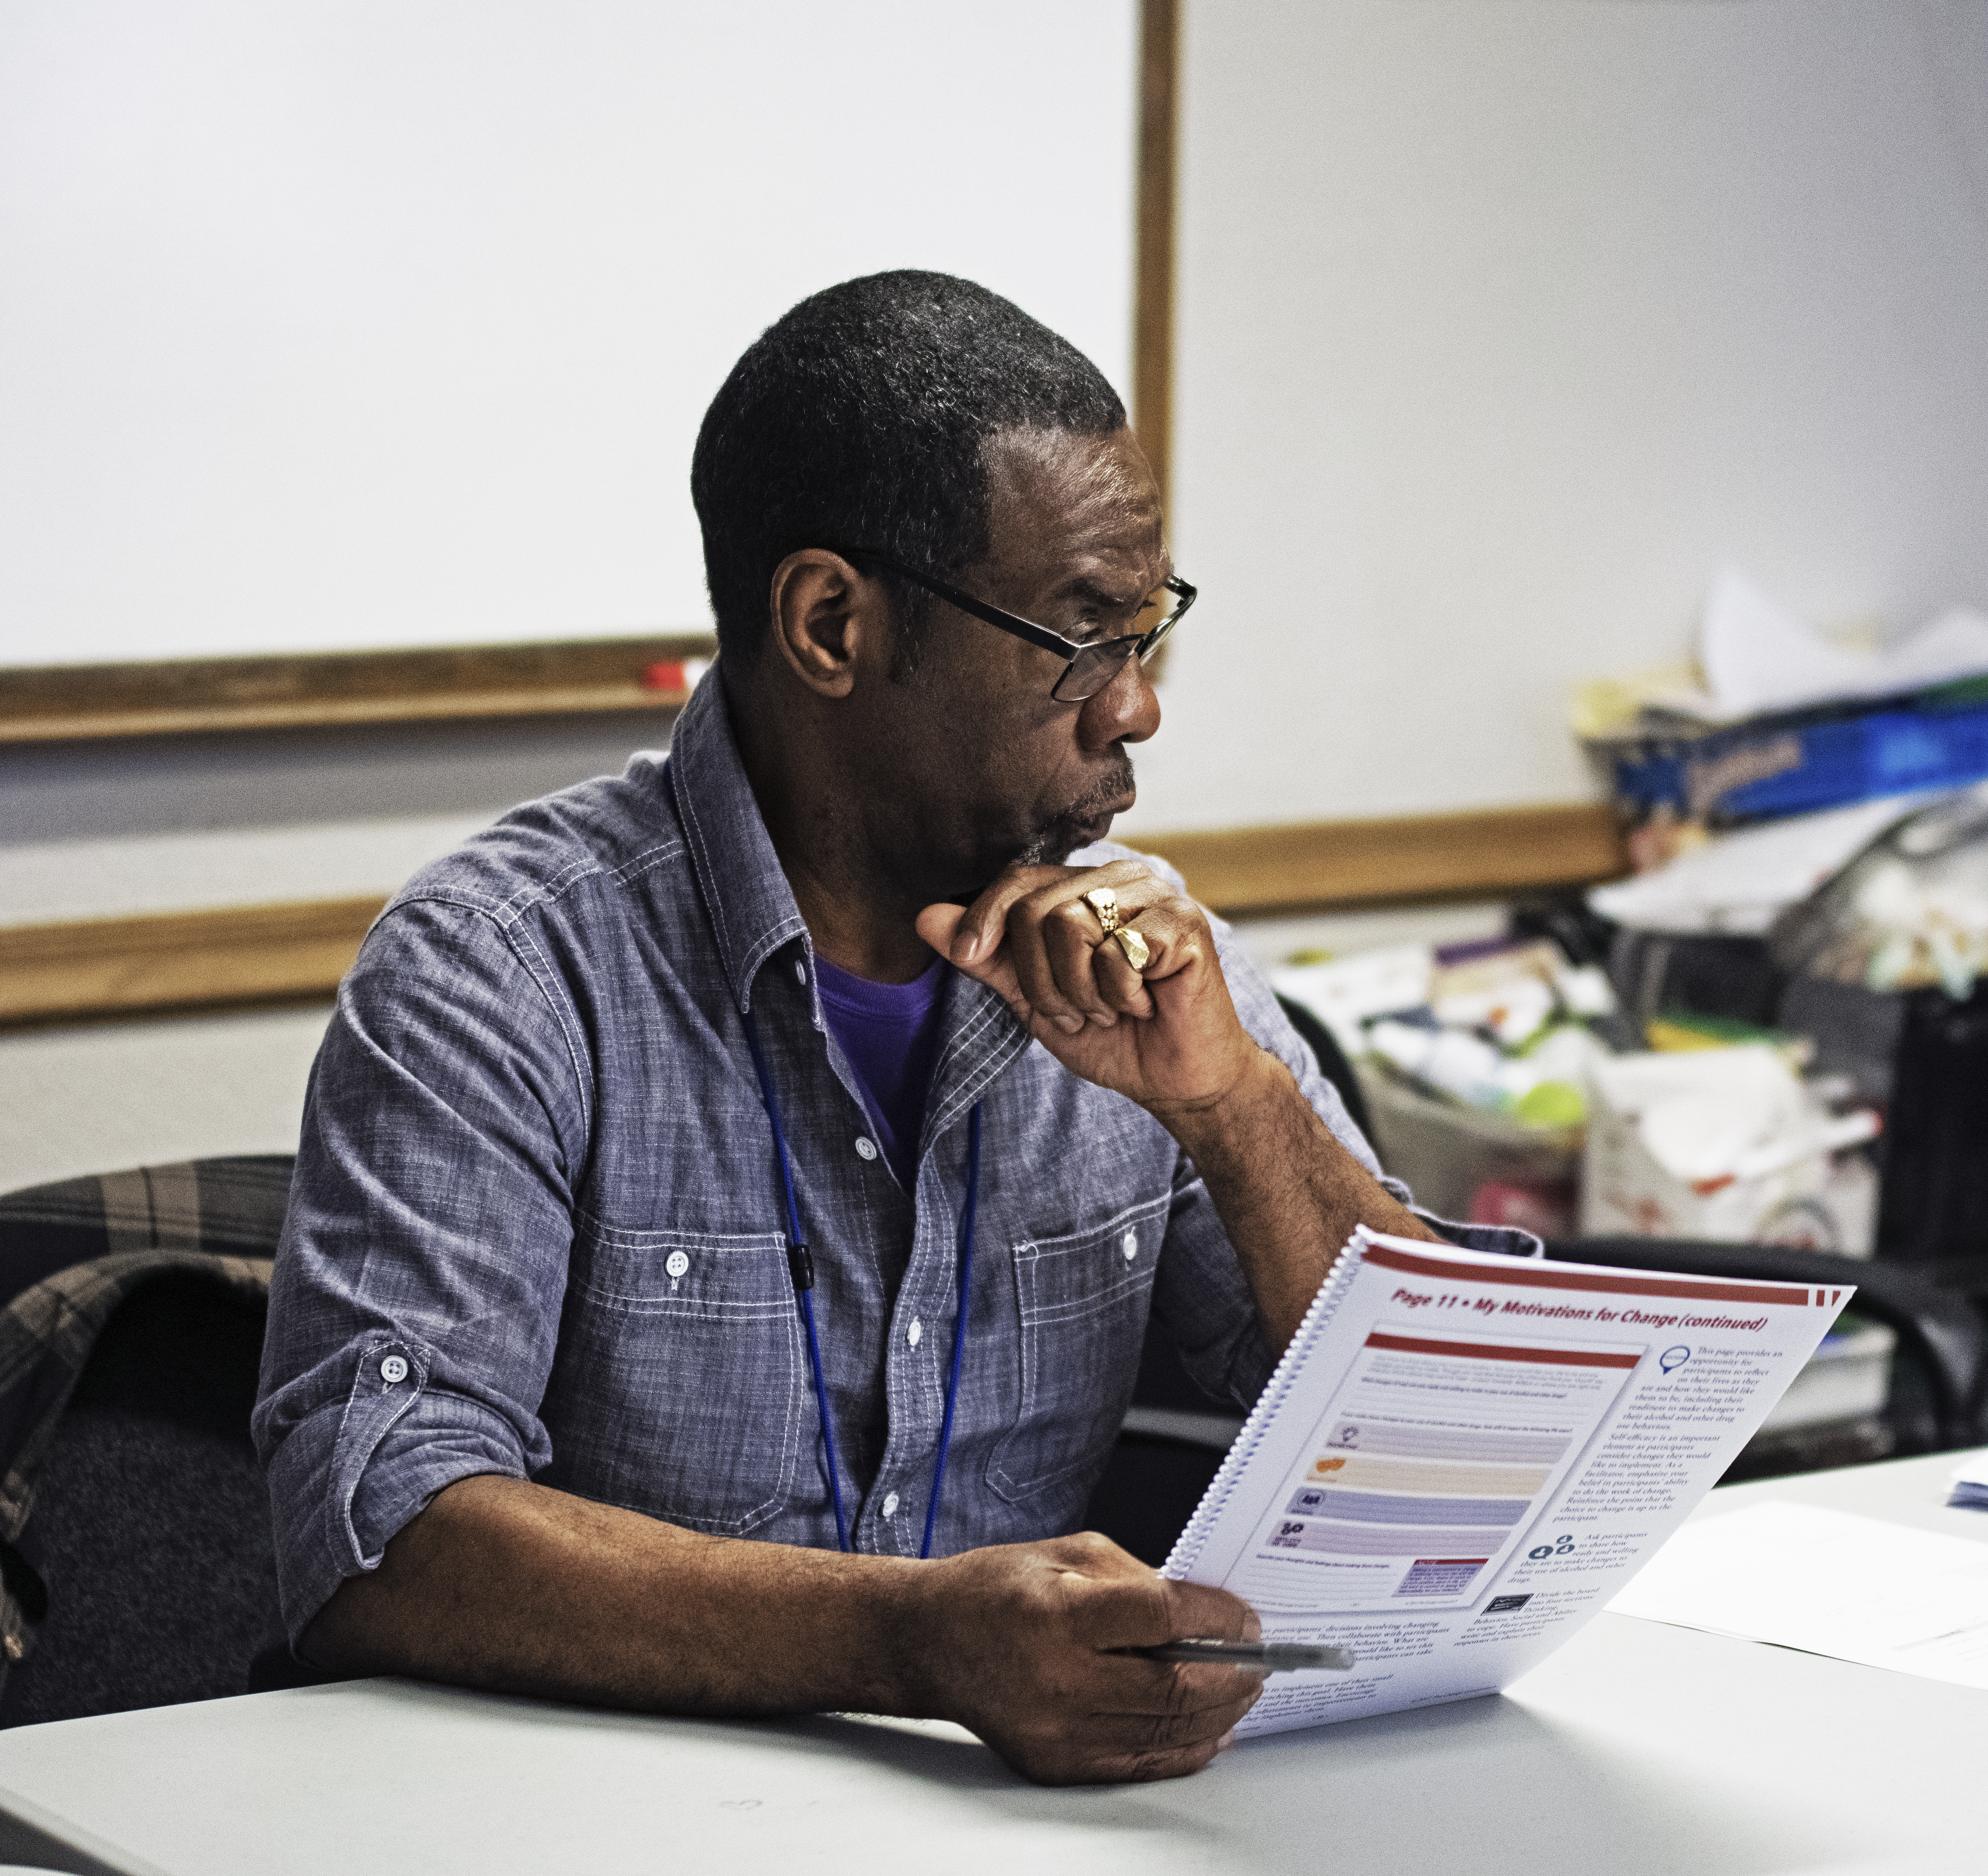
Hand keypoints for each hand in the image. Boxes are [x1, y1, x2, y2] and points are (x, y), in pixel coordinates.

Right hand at [903, 1531, 1264, 1784]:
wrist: (932, 1641)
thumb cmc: (995, 1590)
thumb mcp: (1069, 1554)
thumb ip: (1139, 1580)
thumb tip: (1200, 1614)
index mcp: (1060, 1615)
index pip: (1165, 1620)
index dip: (1219, 1620)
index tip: (1246, 1619)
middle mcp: (1059, 1680)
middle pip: (1176, 1687)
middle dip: (1234, 1674)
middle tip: (1259, 1660)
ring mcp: (1058, 1731)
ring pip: (1167, 1730)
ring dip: (1219, 1711)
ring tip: (1244, 1690)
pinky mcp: (1056, 1764)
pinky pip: (1140, 1762)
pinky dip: (1185, 1748)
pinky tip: (1210, 1728)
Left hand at [916, 860, 1258, 1113]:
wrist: (1178, 1080)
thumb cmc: (1112, 1036)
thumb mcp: (1034, 999)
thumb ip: (986, 958)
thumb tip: (925, 917)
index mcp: (1085, 888)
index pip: (1016, 881)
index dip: (983, 917)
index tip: (968, 954)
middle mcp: (1121, 879)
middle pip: (1036, 909)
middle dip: (1042, 979)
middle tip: (1076, 1011)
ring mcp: (1157, 895)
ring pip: (1071, 926)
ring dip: (1081, 991)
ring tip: (1110, 1008)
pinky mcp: (1184, 923)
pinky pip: (1118, 951)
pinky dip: (1120, 994)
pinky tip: (1145, 1004)